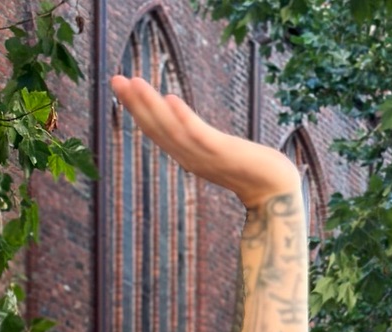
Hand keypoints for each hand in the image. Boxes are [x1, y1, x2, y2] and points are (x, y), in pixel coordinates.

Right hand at [111, 77, 299, 209]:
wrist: (275, 190)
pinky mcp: (223, 154)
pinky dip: (184, 118)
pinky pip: (199, 135)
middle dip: (136, 104)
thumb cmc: (251, 171)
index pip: (157, 131)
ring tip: (136, 83)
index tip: (121, 86)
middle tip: (116, 80)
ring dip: (152, 106)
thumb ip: (201, 140)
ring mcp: (206, 157)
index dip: (137, 109)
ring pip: (172, 130)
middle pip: (157, 129)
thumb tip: (182, 117)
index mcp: (188, 156)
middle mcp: (191, 158)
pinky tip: (171, 99)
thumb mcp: (218, 151)